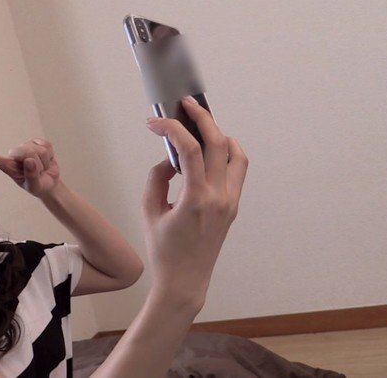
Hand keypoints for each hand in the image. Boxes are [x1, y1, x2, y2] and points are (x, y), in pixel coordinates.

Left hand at [0, 138, 60, 198]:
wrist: (50, 183)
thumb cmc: (38, 186)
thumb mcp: (35, 186)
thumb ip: (31, 176)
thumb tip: (28, 160)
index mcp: (7, 165)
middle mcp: (13, 154)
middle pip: (24, 151)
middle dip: (35, 162)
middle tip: (37, 171)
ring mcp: (25, 146)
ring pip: (36, 149)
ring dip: (43, 161)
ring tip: (41, 168)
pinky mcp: (37, 142)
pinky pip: (45, 145)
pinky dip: (49, 155)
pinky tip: (46, 160)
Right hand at [142, 97, 247, 306]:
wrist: (185, 280)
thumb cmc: (164, 250)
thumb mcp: (149, 211)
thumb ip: (157, 177)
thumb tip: (170, 159)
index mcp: (196, 199)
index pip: (188, 149)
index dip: (171, 129)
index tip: (154, 123)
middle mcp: (219, 197)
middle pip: (217, 143)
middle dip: (201, 118)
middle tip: (185, 105)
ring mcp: (230, 201)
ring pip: (235, 153)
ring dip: (218, 134)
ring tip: (200, 125)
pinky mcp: (233, 205)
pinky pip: (237, 169)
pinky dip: (227, 152)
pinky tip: (211, 148)